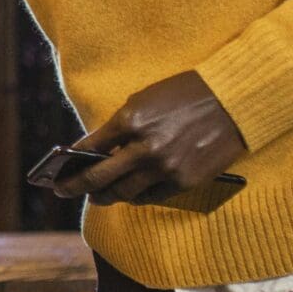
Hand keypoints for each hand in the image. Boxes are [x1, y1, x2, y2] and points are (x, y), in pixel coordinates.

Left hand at [58, 71, 246, 205]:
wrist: (233, 101)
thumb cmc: (186, 94)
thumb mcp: (144, 99)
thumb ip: (120, 126)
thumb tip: (97, 150)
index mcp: (130, 120)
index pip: (90, 148)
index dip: (71, 162)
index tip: (59, 172)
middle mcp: (144, 148)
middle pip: (98, 178)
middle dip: (77, 187)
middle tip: (65, 191)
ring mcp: (164, 168)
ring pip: (124, 193)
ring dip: (106, 196)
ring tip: (98, 196)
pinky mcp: (184, 182)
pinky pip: (151, 197)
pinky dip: (137, 196)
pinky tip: (130, 194)